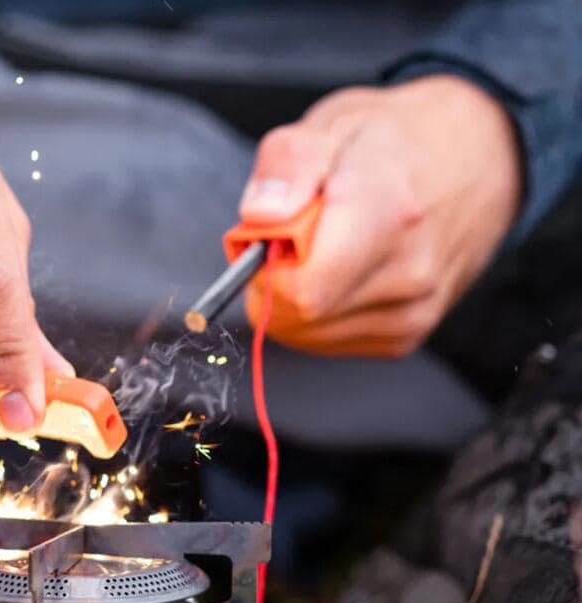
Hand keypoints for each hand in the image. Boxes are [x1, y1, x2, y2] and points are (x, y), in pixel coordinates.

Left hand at [239, 75, 521, 356]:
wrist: (479, 159)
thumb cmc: (398, 140)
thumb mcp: (333, 123)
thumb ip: (288, 165)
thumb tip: (260, 216)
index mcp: (387, 213)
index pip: (303, 290)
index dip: (267, 269)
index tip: (270, 238)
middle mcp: (408, 273)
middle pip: (298, 316)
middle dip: (276, 282)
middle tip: (296, 238)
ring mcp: (412, 312)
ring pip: (309, 335)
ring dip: (296, 300)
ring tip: (326, 250)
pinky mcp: (406, 337)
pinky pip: (330, 342)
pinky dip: (319, 313)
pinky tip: (343, 273)